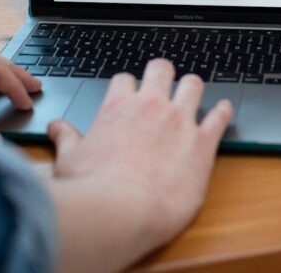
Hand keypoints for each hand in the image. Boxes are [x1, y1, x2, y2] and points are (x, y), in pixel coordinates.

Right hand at [44, 59, 232, 272]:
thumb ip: (66, 138)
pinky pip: (219, 117)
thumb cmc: (93, 188)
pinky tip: (224, 109)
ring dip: (193, 87)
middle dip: (162, 73)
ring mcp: (180, 121)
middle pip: (161, 69)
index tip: (130, 94)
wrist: (122, 210)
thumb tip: (56, 128)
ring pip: (193, 84)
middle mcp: (152, 106)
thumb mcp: (69, 159)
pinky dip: (223, 111)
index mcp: (119, 107)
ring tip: (193, 91)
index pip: (125, 79)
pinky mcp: (203, 142)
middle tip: (164, 82)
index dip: (128, 86)